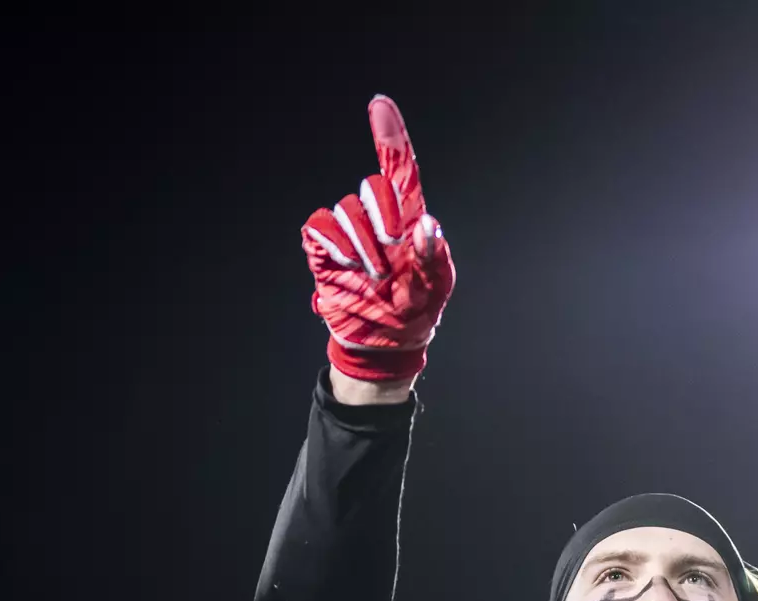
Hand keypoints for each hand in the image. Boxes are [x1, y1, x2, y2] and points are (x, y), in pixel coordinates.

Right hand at [302, 96, 454, 381]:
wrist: (387, 340)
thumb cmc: (418, 308)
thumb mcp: (437, 284)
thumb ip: (434, 254)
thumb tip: (426, 224)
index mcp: (409, 217)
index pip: (399, 168)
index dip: (389, 135)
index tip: (379, 104)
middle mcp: (377, 217)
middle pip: (372, 187)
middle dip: (384, 215)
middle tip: (393, 249)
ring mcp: (349, 232)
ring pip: (347, 211)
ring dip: (362, 242)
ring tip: (374, 274)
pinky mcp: (324, 248)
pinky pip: (320, 226)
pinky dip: (334, 242)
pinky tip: (348, 264)